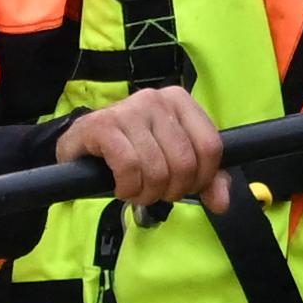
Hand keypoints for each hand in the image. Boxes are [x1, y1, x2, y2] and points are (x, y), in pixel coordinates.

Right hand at [54, 86, 226, 206]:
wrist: (80, 146)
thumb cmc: (132, 151)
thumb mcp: (172, 161)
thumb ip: (205, 179)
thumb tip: (222, 202)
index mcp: (180, 101)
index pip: (211, 147)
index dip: (202, 178)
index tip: (185, 187)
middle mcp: (156, 99)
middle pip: (184, 162)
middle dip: (171, 190)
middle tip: (155, 191)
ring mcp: (129, 109)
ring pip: (157, 169)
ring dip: (146, 193)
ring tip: (136, 190)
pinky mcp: (103, 125)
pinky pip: (129, 167)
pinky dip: (128, 187)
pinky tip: (121, 186)